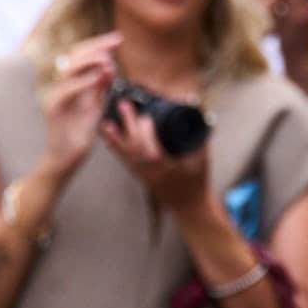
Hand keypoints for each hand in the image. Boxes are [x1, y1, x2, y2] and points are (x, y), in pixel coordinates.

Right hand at [43, 34, 118, 176]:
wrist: (67, 158)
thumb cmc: (79, 134)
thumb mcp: (95, 105)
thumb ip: (100, 86)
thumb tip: (110, 64)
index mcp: (70, 82)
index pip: (81, 55)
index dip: (99, 44)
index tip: (118, 39)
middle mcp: (60, 85)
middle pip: (74, 56)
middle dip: (97, 46)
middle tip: (116, 42)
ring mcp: (54, 96)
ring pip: (69, 69)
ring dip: (90, 61)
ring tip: (108, 60)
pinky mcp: (53, 108)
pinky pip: (66, 90)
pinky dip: (83, 81)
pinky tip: (98, 76)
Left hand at [101, 93, 210, 214]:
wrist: (188, 206)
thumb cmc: (197, 180)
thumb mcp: (202, 157)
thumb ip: (199, 130)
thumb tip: (192, 101)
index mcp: (167, 169)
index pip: (152, 151)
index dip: (147, 134)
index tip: (146, 116)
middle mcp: (151, 173)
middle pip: (135, 148)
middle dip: (129, 126)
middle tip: (123, 105)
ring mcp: (143, 175)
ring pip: (125, 155)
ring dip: (115, 137)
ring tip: (105, 122)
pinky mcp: (138, 176)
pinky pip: (124, 160)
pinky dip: (115, 147)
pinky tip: (107, 135)